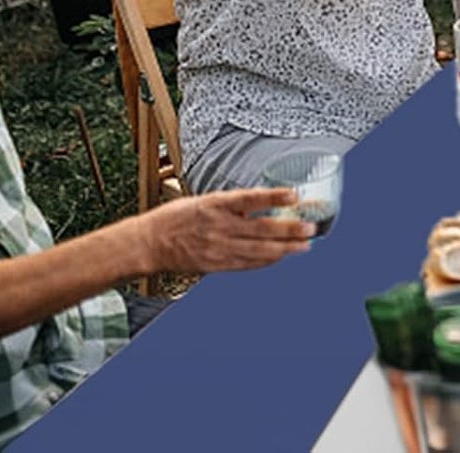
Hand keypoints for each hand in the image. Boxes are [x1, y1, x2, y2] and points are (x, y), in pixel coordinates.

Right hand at [139, 187, 313, 273]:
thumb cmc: (176, 217)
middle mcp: (219, 226)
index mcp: (216, 204)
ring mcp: (217, 248)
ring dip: (284, 249)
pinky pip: (245, 264)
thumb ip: (232, 204)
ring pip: (257, 250)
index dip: (273, 196)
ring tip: (304, 246)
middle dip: (289, 230)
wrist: (148, 243)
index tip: (294, 195)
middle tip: (311, 228)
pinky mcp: (214, 265)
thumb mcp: (204, 200)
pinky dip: (265, 261)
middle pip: (261, 229)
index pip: (250, 199)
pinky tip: (280, 257)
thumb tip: (263, 203)